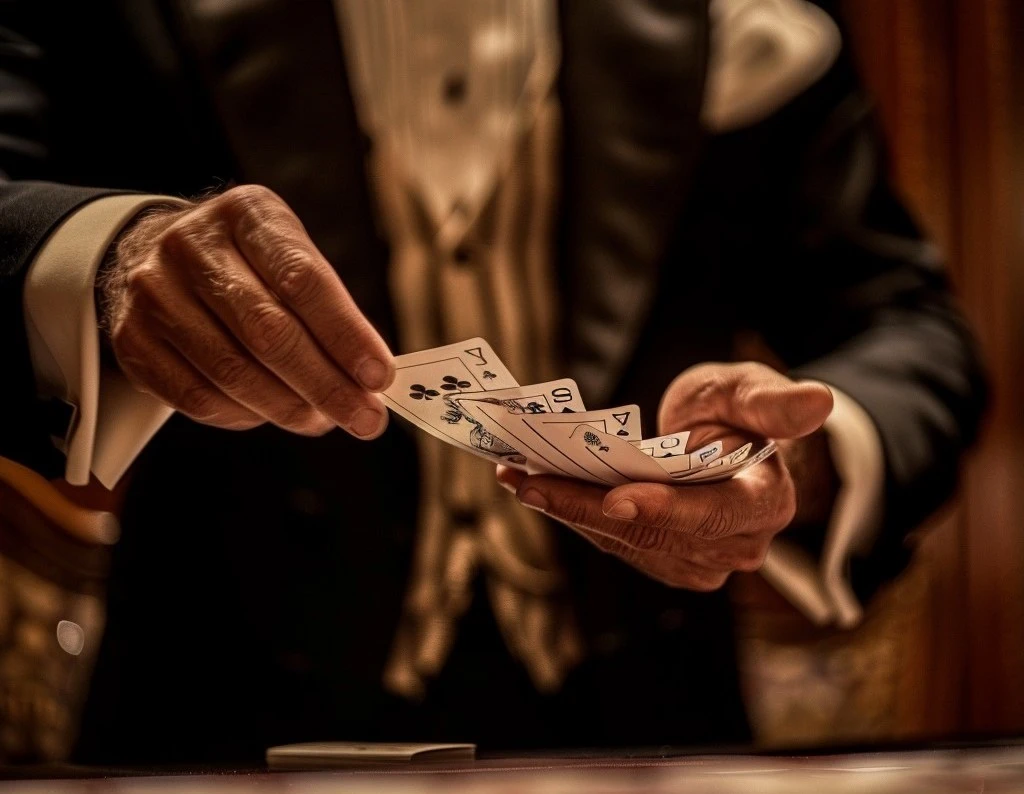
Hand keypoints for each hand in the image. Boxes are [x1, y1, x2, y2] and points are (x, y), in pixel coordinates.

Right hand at [98, 185, 394, 438]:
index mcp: (246, 214)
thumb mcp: (288, 256)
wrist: (152, 255)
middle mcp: (192, 247)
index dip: (346, 335)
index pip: (303, 280)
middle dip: (326, 385)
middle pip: (268, 331)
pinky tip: (271, 414)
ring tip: (323, 420)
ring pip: (232, 372)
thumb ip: (329, 309)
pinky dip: (244, 415)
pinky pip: (197, 398)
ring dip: (289, 408)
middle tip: (364, 419)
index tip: (380, 377)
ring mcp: (154, 294)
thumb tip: (370, 378)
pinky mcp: (133, 342)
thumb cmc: (245, 264)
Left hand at [496, 363, 835, 590]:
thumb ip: (773, 403)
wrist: (723, 438)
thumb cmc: (737, 410)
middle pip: (655, 535)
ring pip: (626, 544)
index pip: (714, 515)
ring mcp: (698, 558)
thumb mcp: (749, 391)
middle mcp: (735, 543)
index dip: (665, 509)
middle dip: (588, 507)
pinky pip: (615, 542)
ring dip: (569, 513)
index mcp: (765, 501)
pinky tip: (537, 488)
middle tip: (531, 480)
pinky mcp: (664, 559)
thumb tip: (818, 401)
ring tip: (520, 479)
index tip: (615, 496)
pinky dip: (574, 514)